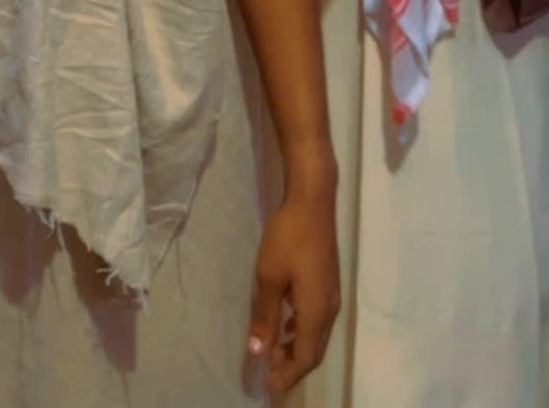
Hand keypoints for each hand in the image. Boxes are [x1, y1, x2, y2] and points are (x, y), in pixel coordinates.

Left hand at [247, 192, 339, 393]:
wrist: (313, 202)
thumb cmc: (288, 238)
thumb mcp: (269, 277)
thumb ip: (265, 316)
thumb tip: (258, 352)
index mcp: (316, 312)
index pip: (305, 357)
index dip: (288, 375)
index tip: (269, 387)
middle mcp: (329, 309)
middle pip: (313, 351)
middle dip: (292, 366)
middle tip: (270, 375)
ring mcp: (331, 295)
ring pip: (316, 335)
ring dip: (296, 348)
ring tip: (273, 353)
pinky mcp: (328, 283)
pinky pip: (316, 319)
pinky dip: (300, 330)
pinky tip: (285, 323)